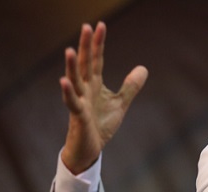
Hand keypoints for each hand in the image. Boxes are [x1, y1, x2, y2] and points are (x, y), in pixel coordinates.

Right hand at [59, 22, 147, 173]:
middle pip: (85, 64)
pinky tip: (63, 81)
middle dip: (86, 47)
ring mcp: (80, 101)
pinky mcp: (78, 116)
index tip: (100, 25)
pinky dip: (67, 92)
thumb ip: (130, 86)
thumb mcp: (120, 103)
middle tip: (87, 26)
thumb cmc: (100, 125)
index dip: (99, 43)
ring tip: (70, 50)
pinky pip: (72, 102)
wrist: (90, 149)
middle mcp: (84, 89)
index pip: (97, 60)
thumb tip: (144, 68)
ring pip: (74, 81)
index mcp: (94, 84)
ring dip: (72, 66)